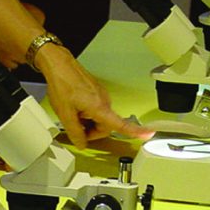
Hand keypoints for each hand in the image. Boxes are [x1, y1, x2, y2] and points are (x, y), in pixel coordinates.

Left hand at [37, 46, 153, 149]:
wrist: (60, 66)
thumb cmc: (63, 84)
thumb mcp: (65, 114)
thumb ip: (75, 132)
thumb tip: (81, 144)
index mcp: (100, 107)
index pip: (121, 124)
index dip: (135, 131)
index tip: (149, 134)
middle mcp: (104, 101)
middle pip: (106, 126)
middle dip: (92, 131)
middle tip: (76, 129)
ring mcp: (101, 96)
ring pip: (100, 118)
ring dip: (88, 122)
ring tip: (73, 115)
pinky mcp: (96, 93)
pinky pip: (96, 109)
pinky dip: (87, 113)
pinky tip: (75, 108)